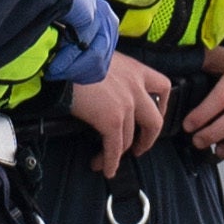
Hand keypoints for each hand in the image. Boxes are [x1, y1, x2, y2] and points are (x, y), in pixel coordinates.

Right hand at [61, 60, 167, 178]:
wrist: (61, 58)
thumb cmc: (74, 55)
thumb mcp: (102, 57)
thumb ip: (112, 72)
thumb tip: (104, 87)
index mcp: (135, 69)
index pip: (163, 86)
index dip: (162, 105)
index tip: (154, 114)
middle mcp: (135, 88)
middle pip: (154, 121)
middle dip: (148, 138)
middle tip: (139, 147)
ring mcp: (126, 105)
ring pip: (130, 138)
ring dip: (119, 153)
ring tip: (107, 161)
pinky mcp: (111, 120)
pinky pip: (115, 148)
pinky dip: (111, 162)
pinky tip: (106, 169)